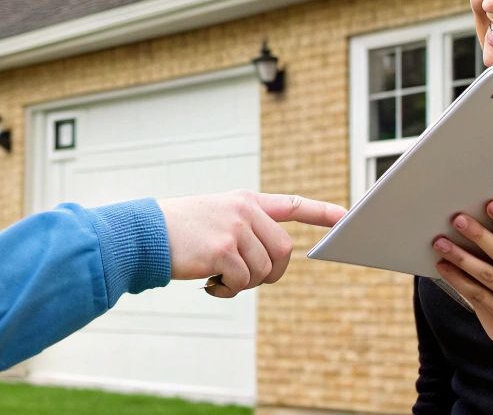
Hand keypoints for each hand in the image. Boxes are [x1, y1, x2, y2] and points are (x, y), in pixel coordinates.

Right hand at [157, 191, 345, 298]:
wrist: (147, 233)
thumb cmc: (179, 231)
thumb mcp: (216, 218)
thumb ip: (245, 230)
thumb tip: (271, 263)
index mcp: (246, 202)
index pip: (292, 205)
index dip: (322, 212)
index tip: (346, 218)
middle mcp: (245, 211)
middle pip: (285, 250)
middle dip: (271, 273)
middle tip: (244, 280)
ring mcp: (235, 228)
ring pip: (265, 270)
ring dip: (245, 284)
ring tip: (220, 279)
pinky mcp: (223, 249)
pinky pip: (243, 282)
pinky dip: (229, 291)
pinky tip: (211, 286)